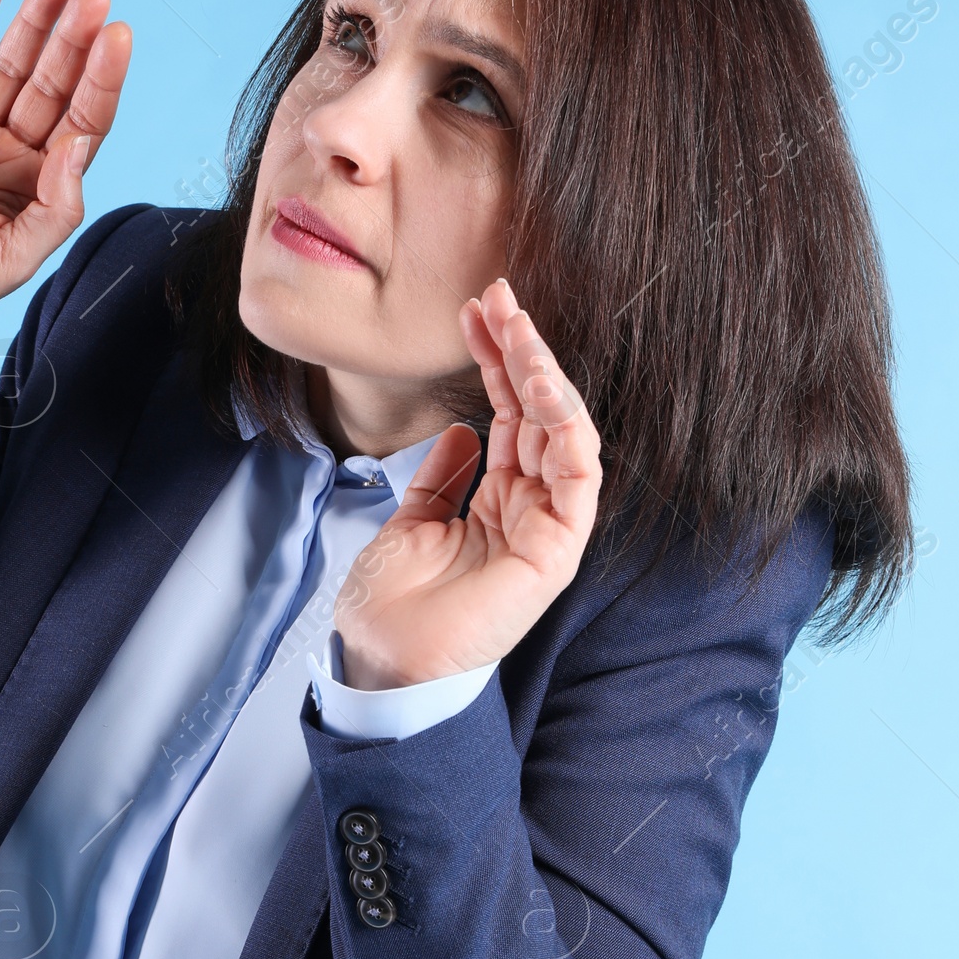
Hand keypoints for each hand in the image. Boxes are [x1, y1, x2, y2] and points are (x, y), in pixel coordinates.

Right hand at [0, 0, 131, 328]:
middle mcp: (11, 156)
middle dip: (76, 40)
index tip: (118, 35)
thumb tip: (76, 147)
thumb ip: (53, 211)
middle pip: (54, 86)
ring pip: (10, 67)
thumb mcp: (8, 262)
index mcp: (40, 189)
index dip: (103, 80)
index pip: (83, 123)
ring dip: (36, 23)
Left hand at [333, 280, 602, 688]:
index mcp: (498, 503)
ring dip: (542, 373)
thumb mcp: (411, 520)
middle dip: (521, 351)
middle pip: (538, 414)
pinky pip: (577, 476)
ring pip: (562, 433)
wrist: (381, 660)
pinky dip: (563, 423)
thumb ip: (442, 476)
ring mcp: (546, 528)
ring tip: (515, 326)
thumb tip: (463, 431)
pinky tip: (537, 381)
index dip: (496, 361)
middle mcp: (528, 510)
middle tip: (497, 297)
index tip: (475, 312)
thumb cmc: (392, 606)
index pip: (510, 416)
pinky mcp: (556, 550)